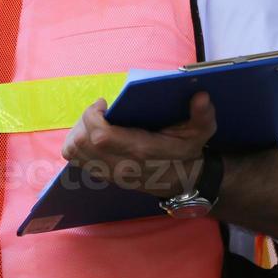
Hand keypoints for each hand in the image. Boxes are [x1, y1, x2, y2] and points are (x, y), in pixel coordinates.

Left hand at [61, 92, 215, 196]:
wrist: (183, 181)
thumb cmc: (188, 151)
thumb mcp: (201, 132)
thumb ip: (203, 115)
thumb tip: (201, 96)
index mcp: (140, 151)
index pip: (99, 136)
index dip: (92, 116)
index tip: (104, 103)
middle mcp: (121, 165)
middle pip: (80, 143)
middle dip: (84, 120)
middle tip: (99, 110)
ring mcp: (110, 173)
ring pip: (74, 152)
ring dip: (78, 131)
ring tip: (95, 120)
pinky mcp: (105, 176)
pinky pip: (77, 160)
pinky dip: (78, 143)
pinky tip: (95, 133)